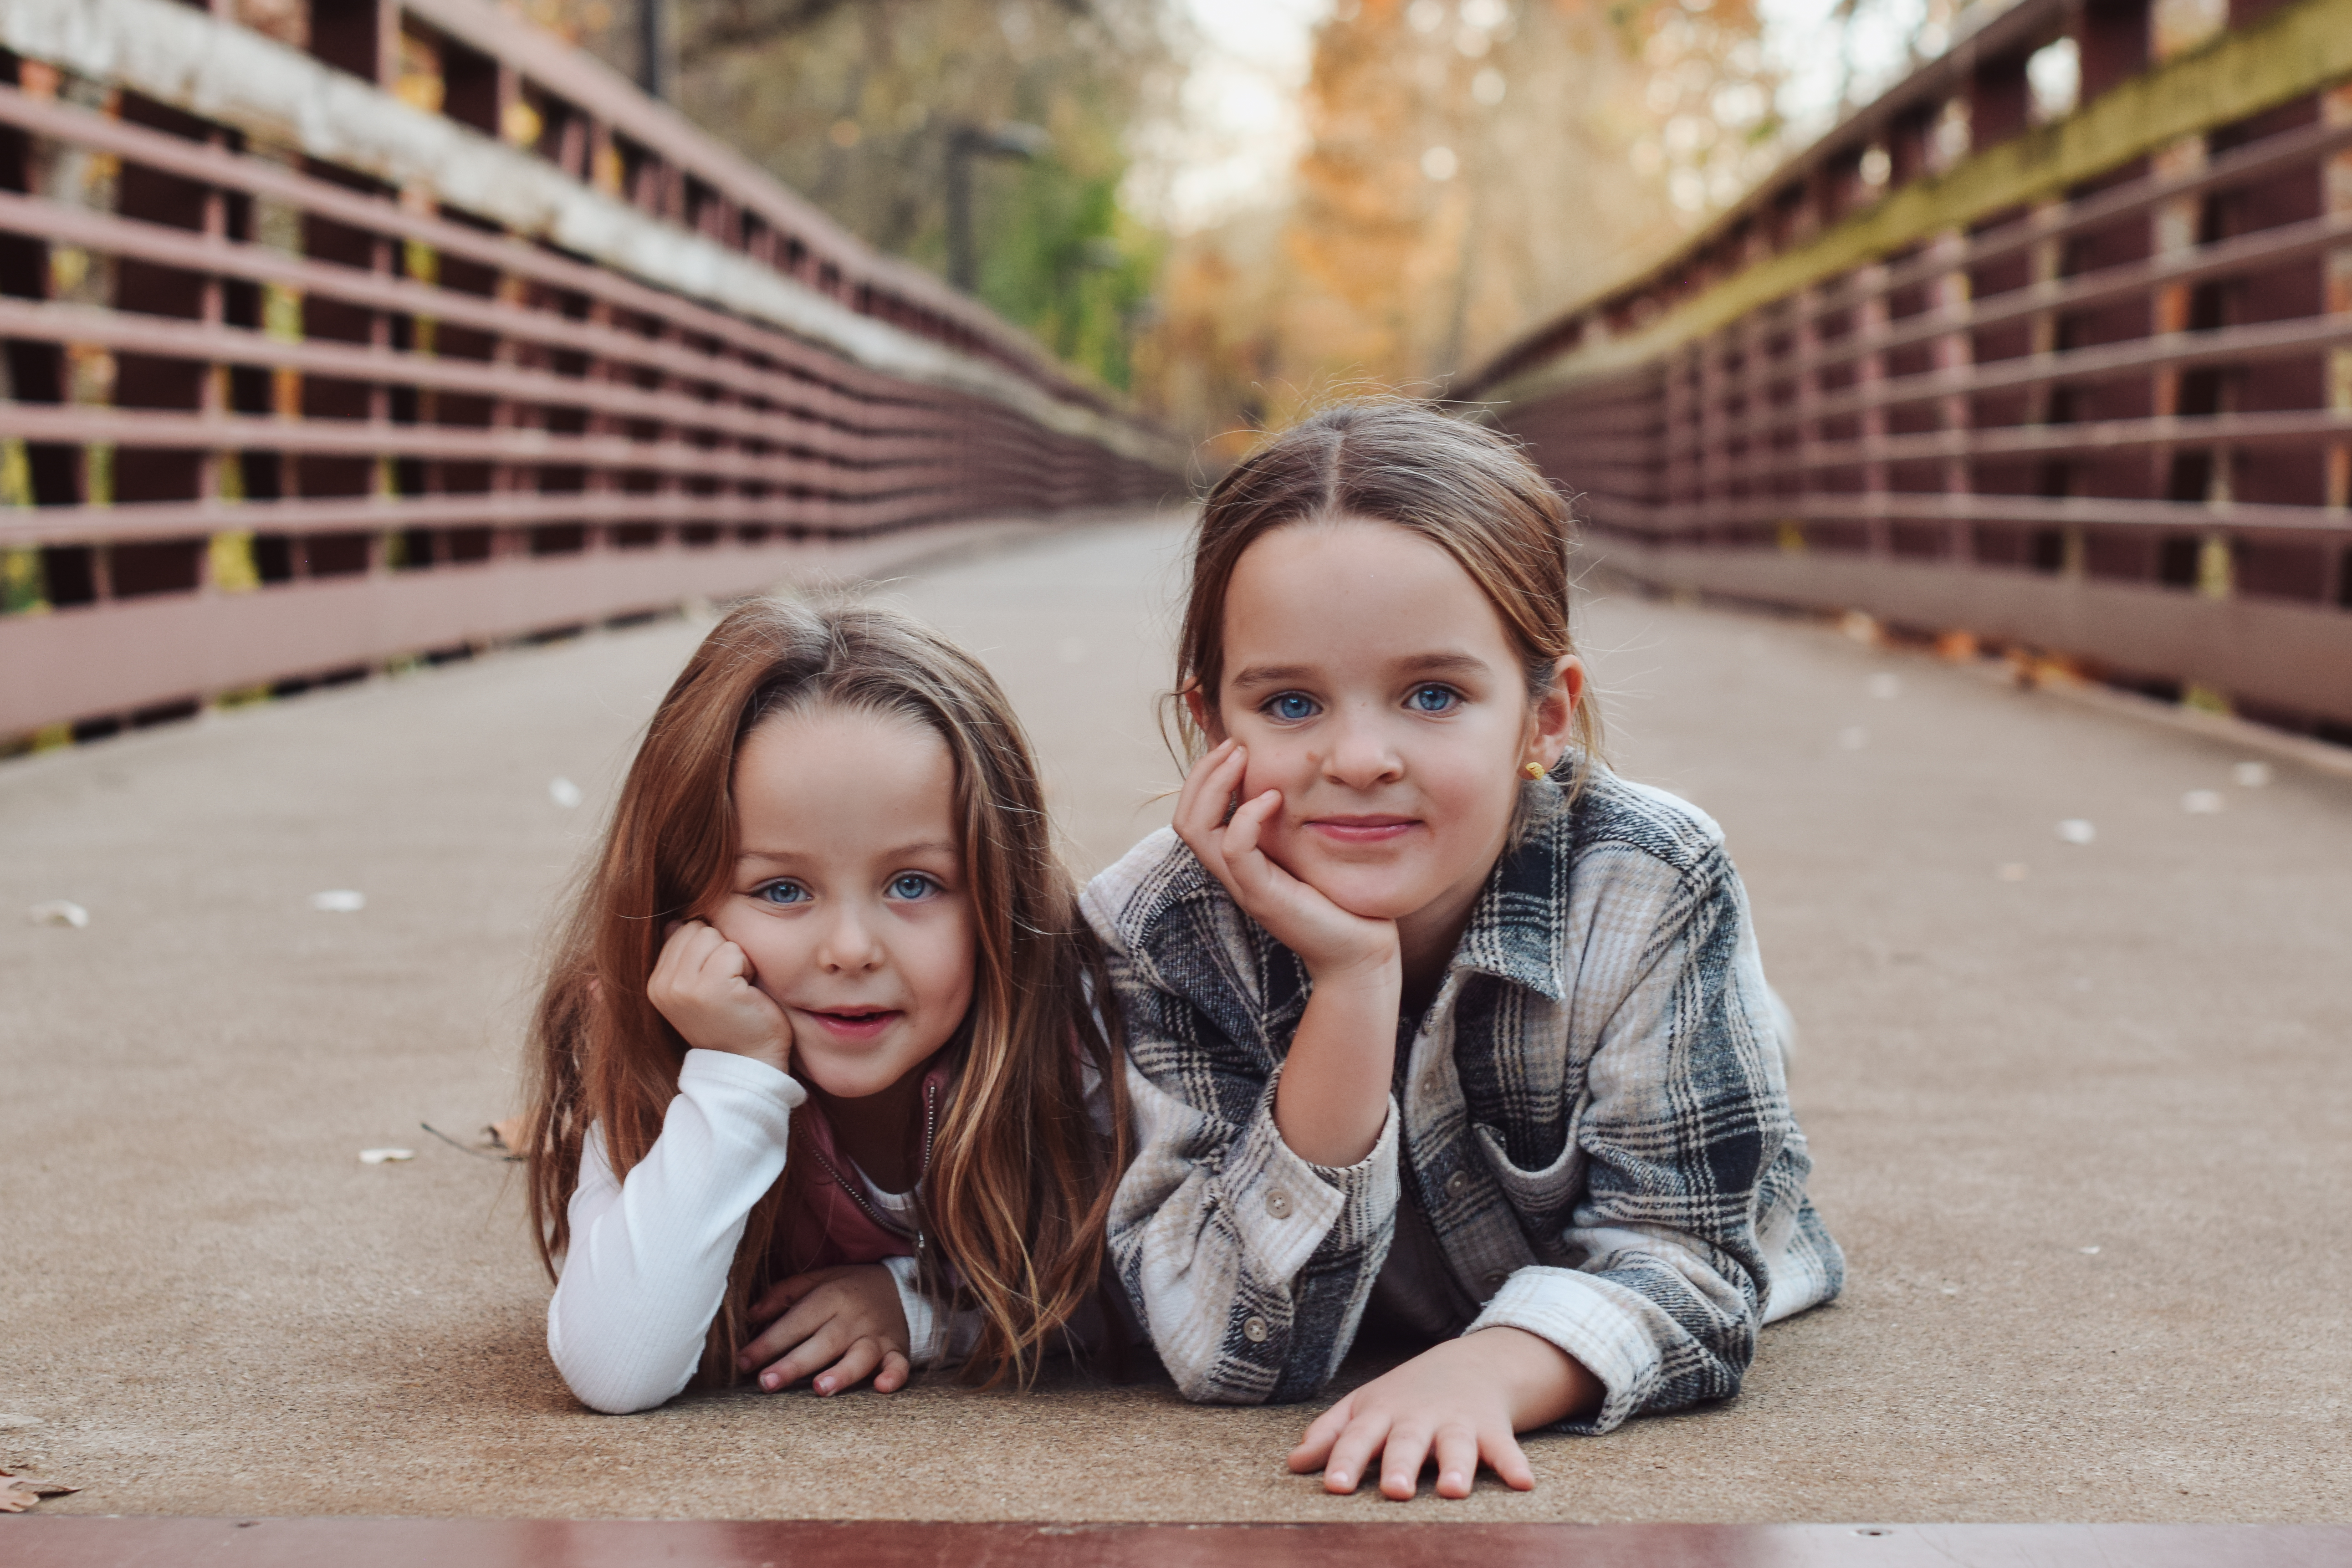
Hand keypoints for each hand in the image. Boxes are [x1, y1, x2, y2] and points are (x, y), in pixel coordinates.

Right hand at [647, 919, 791, 1071]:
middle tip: (729, 985)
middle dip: (721, 949)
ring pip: (714, 936)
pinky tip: (745, 993)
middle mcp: (663, 985)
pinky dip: (747, 968)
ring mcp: (684, 987)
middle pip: (698, 929)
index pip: (683, 931)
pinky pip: (733, 951)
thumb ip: (682, 956)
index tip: (717, 981)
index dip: (710, 950)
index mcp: (656, 983)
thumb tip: (673, 922)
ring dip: (735, 958)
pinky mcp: (711, 988)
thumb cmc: (732, 1022)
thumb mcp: (699, 988)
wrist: (750, 1062)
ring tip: (736, 988)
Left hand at [737, 1264, 913, 1395]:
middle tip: (767, 1383)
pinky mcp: (897, 1350)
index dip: (768, 1342)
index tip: (743, 1361)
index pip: (796, 1321)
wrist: (900, 1286)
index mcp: (831, 1296)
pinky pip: (899, 1365)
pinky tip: (881, 1387)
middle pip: (823, 1343)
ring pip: (860, 1356)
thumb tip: (750, 1315)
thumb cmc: (848, 1288)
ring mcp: (877, 1335)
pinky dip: (893, 1376)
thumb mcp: (818, 1279)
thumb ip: (784, 1294)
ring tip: (819, 1389)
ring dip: (842, 1373)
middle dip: (794, 1364)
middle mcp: (853, 1317)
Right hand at [1173, 739, 1398, 982]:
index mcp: (1238, 860)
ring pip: (1196, 828)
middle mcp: (1232, 872)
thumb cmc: (1340, 897)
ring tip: (1243, 758)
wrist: (1360, 951)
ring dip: (1215, 784)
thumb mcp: (1308, 848)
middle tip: (1236, 744)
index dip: (1205, 776)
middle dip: (1203, 772)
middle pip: (1185, 816)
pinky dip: (1246, 816)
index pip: (1193, 813)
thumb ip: (1293, 821)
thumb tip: (1295, 777)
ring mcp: (1243, 885)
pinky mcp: (1262, 896)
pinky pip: (1234, 849)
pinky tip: (1274, 797)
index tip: (1236, 746)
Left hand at [1288, 1328, 1600, 1499]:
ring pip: (1456, 1444)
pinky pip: (1505, 1449)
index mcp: (1382, 1413)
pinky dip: (1514, 1465)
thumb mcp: (1365, 1407)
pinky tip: (1523, 1483)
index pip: (1358, 1437)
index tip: (1334, 1485)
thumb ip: (1332, 1435)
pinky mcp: (1492, 1429)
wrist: (1468, 1363)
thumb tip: (1293, 1464)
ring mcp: (1457, 1421)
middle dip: (1401, 1464)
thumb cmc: (1405, 1397)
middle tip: (1395, 1490)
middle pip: (1407, 1441)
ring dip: (1456, 1465)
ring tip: (1452, 1489)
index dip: (1345, 1460)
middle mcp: (1418, 1417)